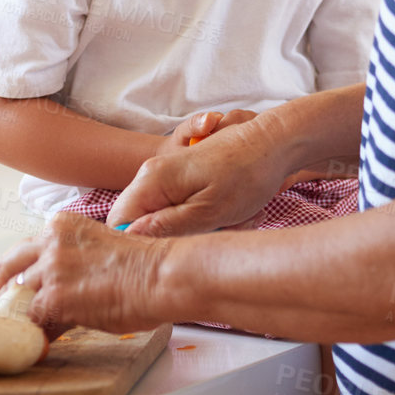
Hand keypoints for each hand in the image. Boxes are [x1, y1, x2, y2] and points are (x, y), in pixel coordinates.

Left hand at [0, 213, 171, 335]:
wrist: (160, 276)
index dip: (20, 271)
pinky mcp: (54, 297)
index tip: (16, 286)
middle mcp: (50, 241)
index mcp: (62, 225)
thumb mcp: (99, 251)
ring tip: (21, 332)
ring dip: (19, 315)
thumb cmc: (145, 267)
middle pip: (10, 264)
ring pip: (18, 294)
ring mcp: (50, 269)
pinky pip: (32, 320)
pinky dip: (34, 334)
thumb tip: (64, 293)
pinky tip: (40, 344)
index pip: (28, 249)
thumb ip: (74, 263)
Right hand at [111, 113, 294, 236]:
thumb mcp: (208, 211)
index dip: (139, 244)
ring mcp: (170, 177)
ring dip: (204, 230)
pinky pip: (188, 211)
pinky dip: (213, 220)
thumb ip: (166, 226)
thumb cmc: (246, 175)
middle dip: (179, 238)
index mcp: (152, 180)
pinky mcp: (187, 180)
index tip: (173, 252)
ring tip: (237, 222)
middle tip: (217, 234)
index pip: (120, 222)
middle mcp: (154, 176)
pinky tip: (239, 215)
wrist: (274, 143)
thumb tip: (131, 238)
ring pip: (171, 220)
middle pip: (146, 224)